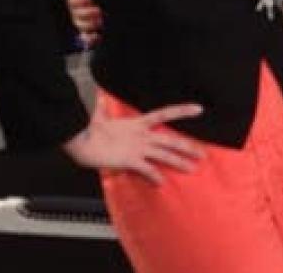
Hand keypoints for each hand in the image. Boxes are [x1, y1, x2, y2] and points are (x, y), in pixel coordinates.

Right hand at [63, 102, 204, 184]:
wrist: (79, 138)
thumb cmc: (87, 129)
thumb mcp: (98, 116)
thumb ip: (103, 109)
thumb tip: (99, 99)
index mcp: (136, 123)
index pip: (165, 113)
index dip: (182, 111)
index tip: (198, 109)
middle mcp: (141, 135)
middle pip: (171, 140)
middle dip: (188, 147)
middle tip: (203, 154)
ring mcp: (137, 147)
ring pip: (164, 155)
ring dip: (179, 162)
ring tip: (192, 169)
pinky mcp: (130, 160)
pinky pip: (146, 169)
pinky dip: (154, 177)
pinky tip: (161, 183)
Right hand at [66, 0, 102, 46]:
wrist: (105, 6)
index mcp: (75, 1)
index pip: (73, 1)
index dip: (79, 0)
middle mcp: (76, 14)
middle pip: (77, 16)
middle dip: (86, 14)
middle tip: (98, 11)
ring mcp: (82, 24)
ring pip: (82, 27)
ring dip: (89, 25)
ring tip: (100, 22)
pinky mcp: (89, 34)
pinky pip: (86, 39)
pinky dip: (90, 39)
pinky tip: (97, 36)